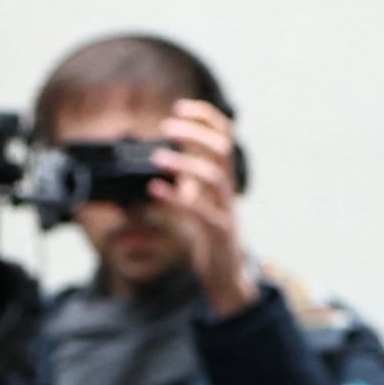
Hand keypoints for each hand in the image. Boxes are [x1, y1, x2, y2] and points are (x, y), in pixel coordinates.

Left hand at [150, 103, 257, 316]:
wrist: (227, 277)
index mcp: (225, 180)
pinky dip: (176, 198)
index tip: (180, 107)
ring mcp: (226, 211)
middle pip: (223, 150)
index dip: (205, 118)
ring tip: (157, 157)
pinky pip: (199, 212)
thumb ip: (190, 181)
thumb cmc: (210, 238)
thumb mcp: (200, 202)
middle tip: (167, 126)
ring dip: (185, 163)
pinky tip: (154, 189)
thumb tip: (166, 159)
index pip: (224, 137)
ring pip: (214, 178)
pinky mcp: (218, 233)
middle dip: (196, 133)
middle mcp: (228, 191)